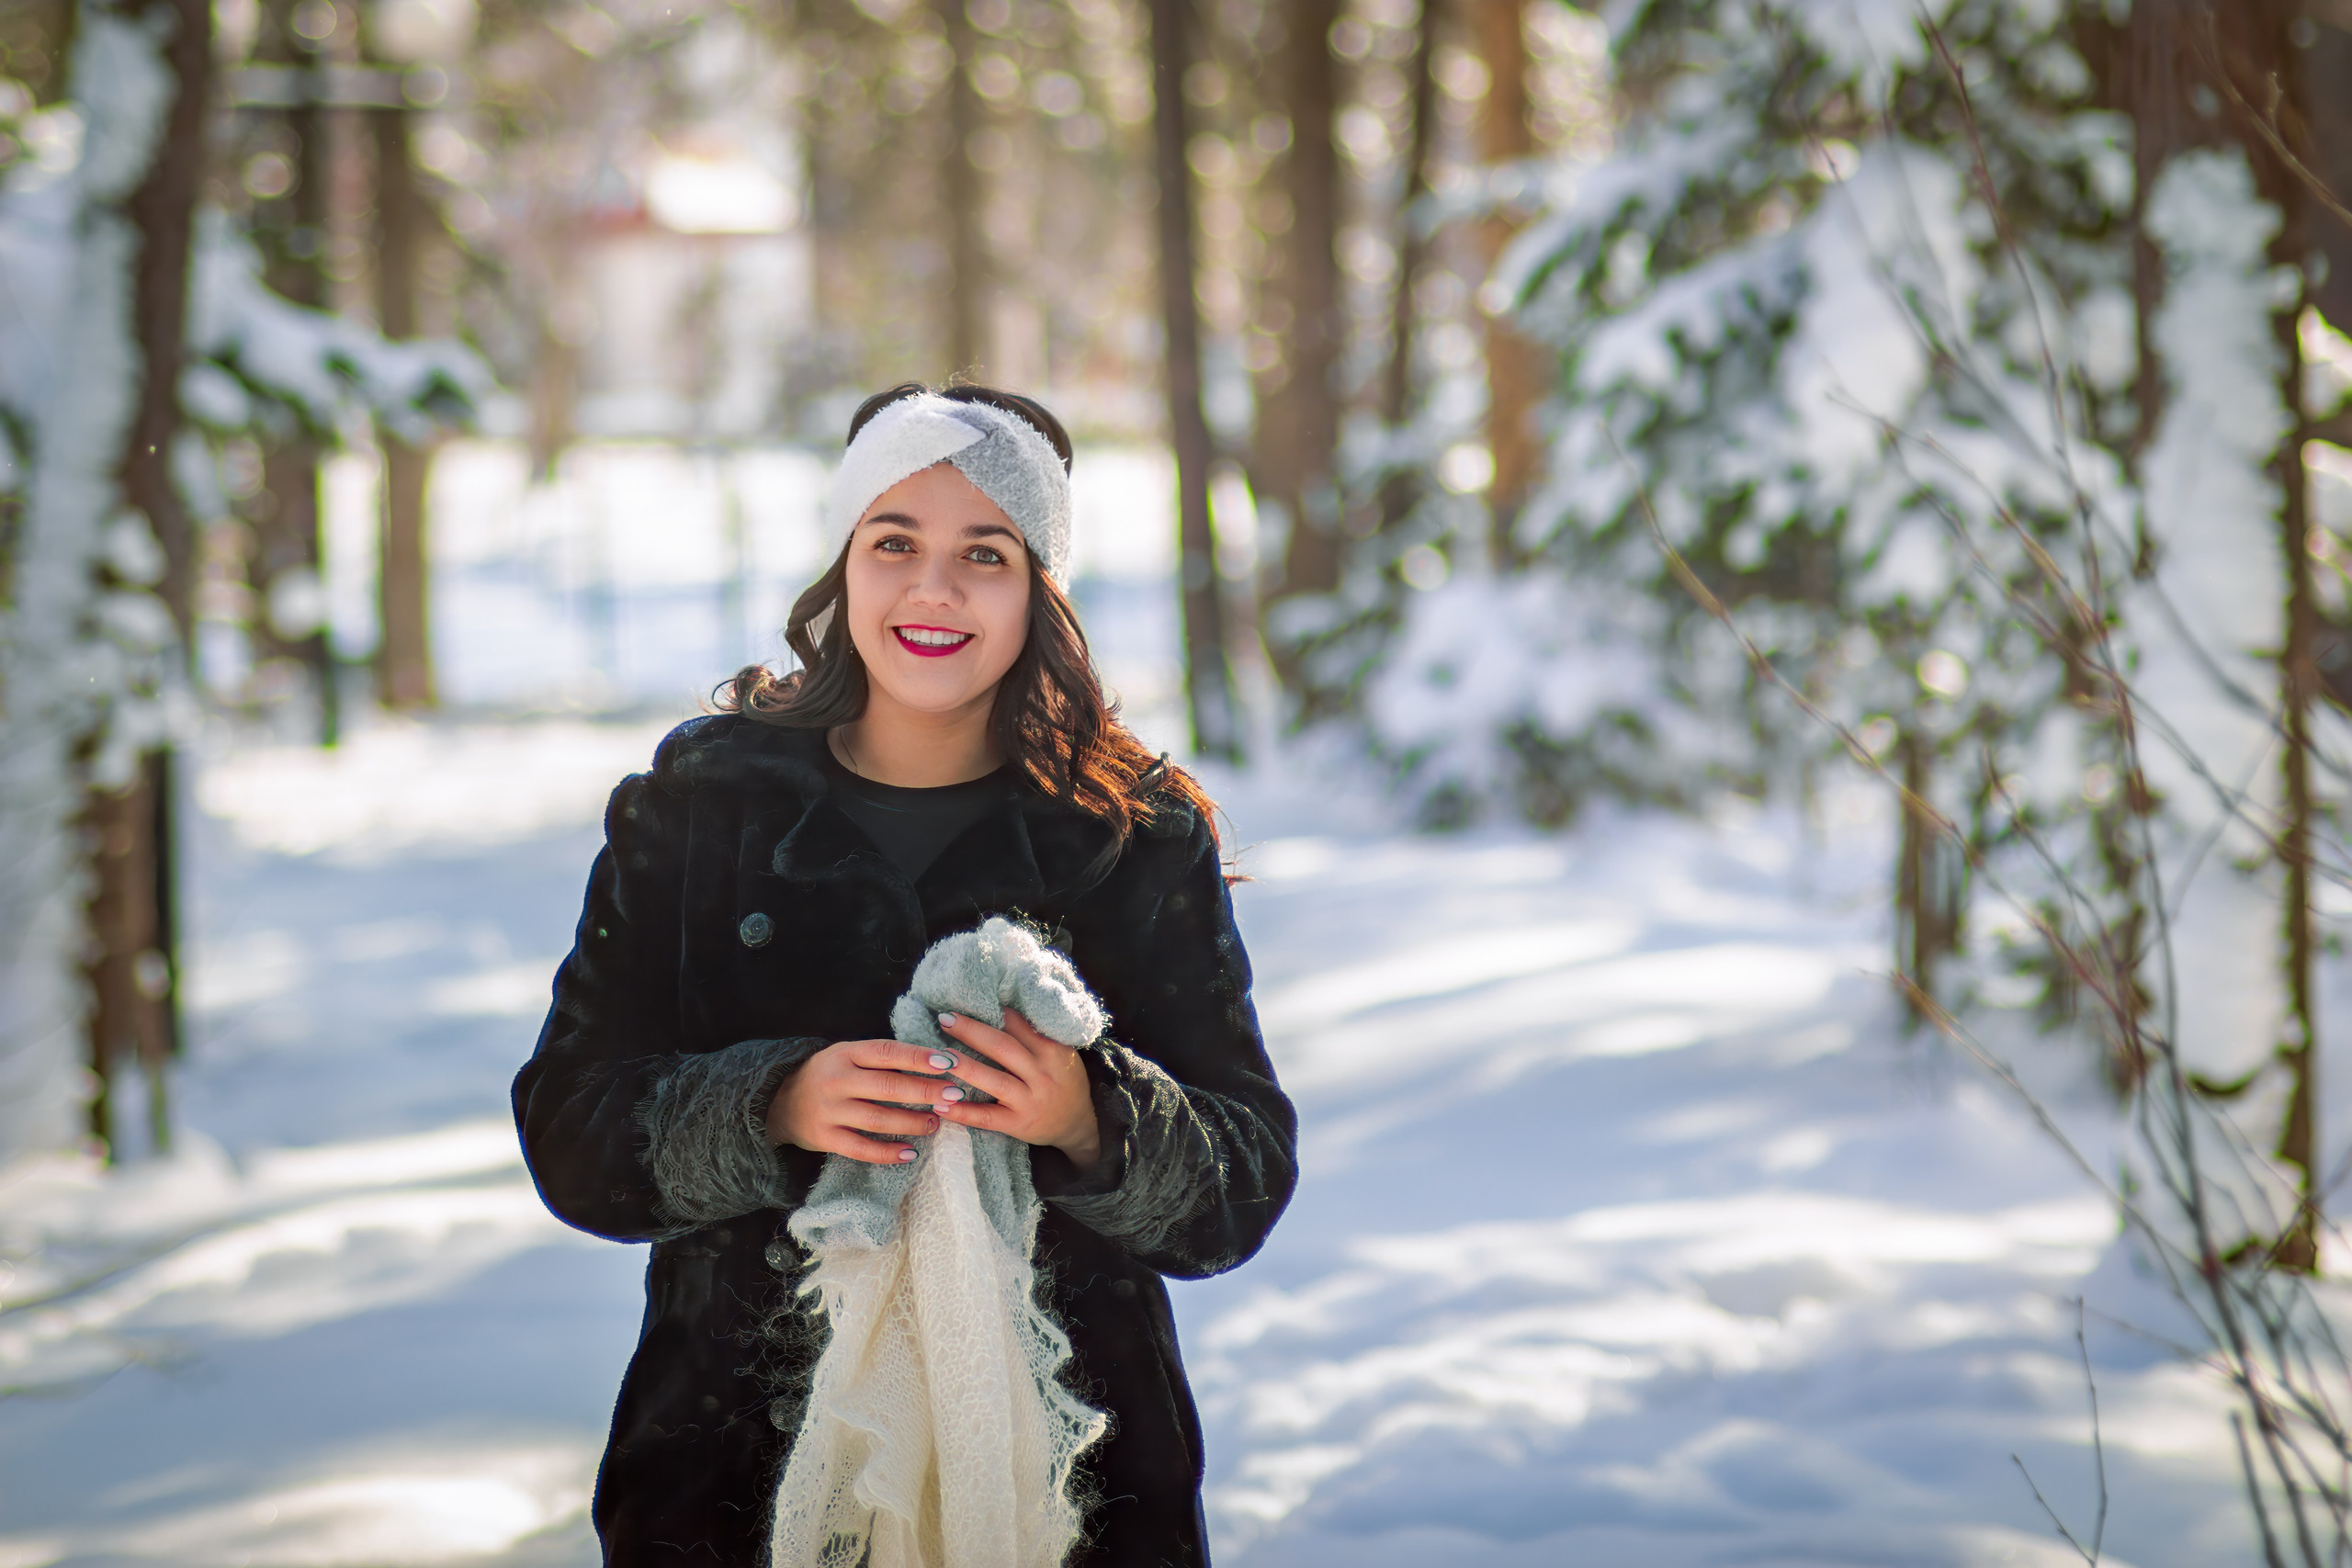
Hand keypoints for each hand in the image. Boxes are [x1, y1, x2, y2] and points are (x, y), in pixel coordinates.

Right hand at [766, 1038, 950, 1164]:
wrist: (778, 1100)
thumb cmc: (828, 1074)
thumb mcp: (848, 1055)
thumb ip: (882, 1059)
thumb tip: (935, 1062)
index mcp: (845, 1053)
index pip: (887, 1053)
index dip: (919, 1057)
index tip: (949, 1063)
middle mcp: (836, 1081)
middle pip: (887, 1087)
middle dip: (925, 1091)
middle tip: (954, 1095)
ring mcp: (829, 1111)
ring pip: (878, 1120)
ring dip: (912, 1122)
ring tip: (936, 1123)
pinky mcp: (824, 1138)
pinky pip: (861, 1148)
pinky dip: (887, 1153)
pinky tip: (910, 1152)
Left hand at [931, 1009, 1101, 1171]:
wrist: (1078, 1125)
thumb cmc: (1064, 1081)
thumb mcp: (1060, 1054)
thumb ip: (1036, 1035)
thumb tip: (1000, 1009)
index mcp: (1052, 1052)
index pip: (1018, 1025)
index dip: (993, 1012)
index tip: (968, 1001)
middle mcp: (1041, 1075)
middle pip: (1002, 1047)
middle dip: (971, 1031)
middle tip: (945, 1018)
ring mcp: (1029, 1101)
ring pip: (993, 1080)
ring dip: (964, 1066)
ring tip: (938, 1056)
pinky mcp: (1018, 1124)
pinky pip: (986, 1117)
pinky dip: (962, 1112)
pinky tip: (939, 1104)